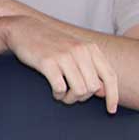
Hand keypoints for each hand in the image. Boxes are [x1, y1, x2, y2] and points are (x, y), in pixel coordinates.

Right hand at [0, 17, 119, 113]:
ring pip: (80, 90)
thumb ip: (92, 68)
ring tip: (62, 95)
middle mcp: (80, 51)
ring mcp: (64, 56)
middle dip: (83, 97)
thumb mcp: (76, 50)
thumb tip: (104, 92)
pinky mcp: (48, 62)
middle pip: (93, 88)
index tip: (111, 110)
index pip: (110, 76)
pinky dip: (58, 95)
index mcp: (90, 48)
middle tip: (71, 95)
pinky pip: (60, 88)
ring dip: (71, 98)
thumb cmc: (51, 43)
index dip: (113, 96)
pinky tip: (54, 91)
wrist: (25, 29)